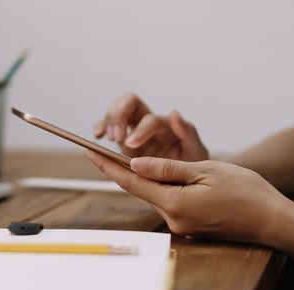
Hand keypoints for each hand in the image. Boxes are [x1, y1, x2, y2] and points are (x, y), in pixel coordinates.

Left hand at [86, 151, 292, 243]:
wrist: (273, 221)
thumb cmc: (246, 192)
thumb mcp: (206, 170)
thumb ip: (168, 168)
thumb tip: (135, 163)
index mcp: (174, 203)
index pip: (131, 181)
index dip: (107, 166)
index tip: (89, 152)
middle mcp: (173, 219)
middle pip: (142, 188)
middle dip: (126, 168)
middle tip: (107, 147)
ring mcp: (181, 226)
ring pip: (158, 195)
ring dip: (151, 177)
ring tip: (147, 157)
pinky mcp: (190, 227)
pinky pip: (171, 202)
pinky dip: (167, 187)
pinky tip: (176, 176)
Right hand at [93, 93, 208, 161]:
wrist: (186, 183)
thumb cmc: (193, 167)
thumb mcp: (197, 153)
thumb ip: (188, 133)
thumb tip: (175, 112)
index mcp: (165, 126)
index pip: (149, 119)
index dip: (139, 130)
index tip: (131, 145)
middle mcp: (148, 125)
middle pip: (130, 102)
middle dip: (119, 114)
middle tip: (115, 136)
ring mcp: (133, 133)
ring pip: (116, 112)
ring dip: (108, 121)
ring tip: (104, 137)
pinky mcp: (123, 144)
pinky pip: (107, 128)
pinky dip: (100, 127)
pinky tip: (97, 137)